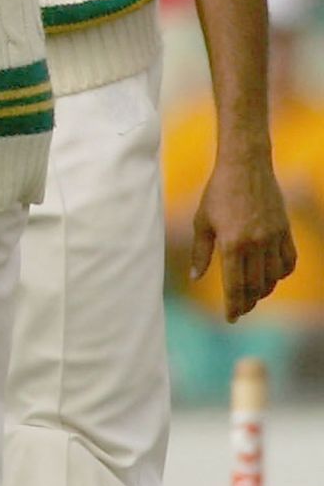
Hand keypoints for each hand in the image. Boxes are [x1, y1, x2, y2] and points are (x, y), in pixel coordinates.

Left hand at [190, 148, 298, 319]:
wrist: (245, 167)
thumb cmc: (217, 192)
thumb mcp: (202, 221)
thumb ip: (201, 253)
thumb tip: (196, 278)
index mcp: (231, 244)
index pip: (235, 286)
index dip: (233, 306)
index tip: (230, 319)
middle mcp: (255, 244)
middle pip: (256, 286)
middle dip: (247, 303)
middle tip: (240, 310)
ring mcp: (273, 238)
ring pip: (273, 277)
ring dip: (264, 291)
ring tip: (253, 296)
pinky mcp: (286, 231)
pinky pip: (288, 262)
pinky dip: (281, 274)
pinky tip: (272, 277)